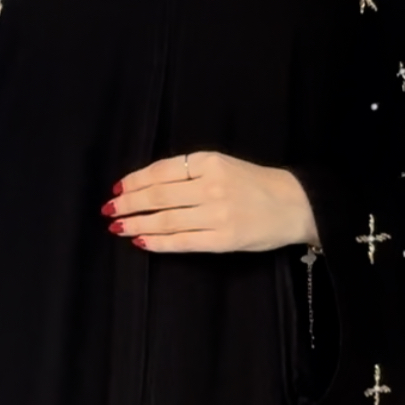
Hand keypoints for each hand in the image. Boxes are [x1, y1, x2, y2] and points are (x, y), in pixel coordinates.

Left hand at [104, 152, 318, 253]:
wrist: (294, 204)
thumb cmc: (256, 184)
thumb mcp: (223, 165)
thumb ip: (191, 172)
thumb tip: (148, 185)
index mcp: (210, 162)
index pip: (162, 171)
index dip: (135, 181)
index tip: (118, 189)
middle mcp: (211, 186)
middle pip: (159, 196)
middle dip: (129, 204)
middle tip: (109, 210)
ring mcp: (217, 214)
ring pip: (166, 219)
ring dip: (138, 224)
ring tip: (119, 227)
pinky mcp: (223, 239)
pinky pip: (182, 241)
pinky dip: (158, 242)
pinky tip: (141, 241)